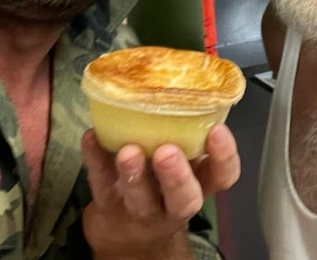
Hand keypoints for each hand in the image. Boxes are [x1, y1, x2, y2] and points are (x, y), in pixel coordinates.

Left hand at [81, 123, 239, 258]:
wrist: (127, 232)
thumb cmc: (161, 184)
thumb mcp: (183, 165)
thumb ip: (187, 135)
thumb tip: (185, 84)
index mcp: (199, 184)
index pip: (222, 177)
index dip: (224, 157)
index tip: (217, 131)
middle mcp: (173, 202)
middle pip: (183, 198)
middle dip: (177, 176)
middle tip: (167, 151)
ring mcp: (140, 208)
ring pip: (141, 198)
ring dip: (135, 174)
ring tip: (129, 151)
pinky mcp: (108, 205)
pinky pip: (100, 182)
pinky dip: (95, 158)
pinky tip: (92, 138)